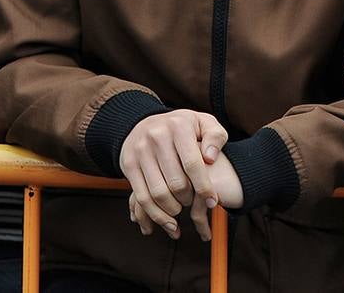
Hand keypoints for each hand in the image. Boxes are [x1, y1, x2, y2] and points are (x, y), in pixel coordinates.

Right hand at [119, 109, 227, 240]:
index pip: (192, 164)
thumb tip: (210, 158)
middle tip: (193, 202)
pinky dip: (155, 214)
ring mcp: (140, 150)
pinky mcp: (128, 164)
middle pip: (175, 182)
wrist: (146, 123)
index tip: (213, 201)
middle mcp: (157, 136)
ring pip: (158, 193)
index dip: (204, 186)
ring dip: (172, 209)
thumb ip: (215, 137)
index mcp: (179, 126)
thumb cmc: (182, 128)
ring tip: (180, 209)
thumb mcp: (204, 123)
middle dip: (188, 199)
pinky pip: (141, 197)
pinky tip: (167, 219)